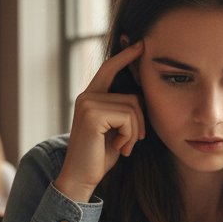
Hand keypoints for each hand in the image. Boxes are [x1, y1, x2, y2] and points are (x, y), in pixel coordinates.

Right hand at [54, 42, 145, 202]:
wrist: (81, 178)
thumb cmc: (100, 156)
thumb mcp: (115, 128)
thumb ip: (123, 110)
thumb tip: (140, 93)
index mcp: (90, 97)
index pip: (109, 68)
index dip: (125, 56)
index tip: (140, 43)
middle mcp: (86, 96)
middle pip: (132, 95)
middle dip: (140, 121)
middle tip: (133, 142)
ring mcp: (87, 103)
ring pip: (132, 107)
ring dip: (136, 131)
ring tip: (124, 147)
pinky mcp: (92, 115)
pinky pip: (128, 117)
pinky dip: (130, 135)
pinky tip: (120, 148)